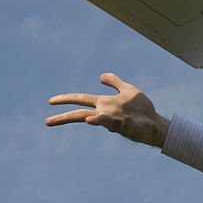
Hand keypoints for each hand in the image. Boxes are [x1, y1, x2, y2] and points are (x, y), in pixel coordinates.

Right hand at [46, 73, 169, 147]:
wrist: (155, 123)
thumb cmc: (141, 109)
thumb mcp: (127, 90)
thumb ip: (114, 82)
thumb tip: (101, 76)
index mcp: (104, 103)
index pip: (81, 100)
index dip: (66, 99)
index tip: (50, 101)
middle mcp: (106, 113)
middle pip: (81, 114)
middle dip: (64, 117)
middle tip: (47, 122)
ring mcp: (115, 121)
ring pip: (101, 120)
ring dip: (96, 120)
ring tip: (87, 120)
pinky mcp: (127, 126)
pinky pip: (119, 124)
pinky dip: (114, 122)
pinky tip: (113, 121)